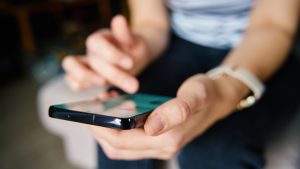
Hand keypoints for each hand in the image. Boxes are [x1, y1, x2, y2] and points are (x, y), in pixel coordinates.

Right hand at [62, 15, 151, 92]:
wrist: (134, 57)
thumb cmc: (132, 48)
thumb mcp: (134, 41)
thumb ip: (125, 34)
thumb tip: (119, 19)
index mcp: (99, 39)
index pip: (95, 43)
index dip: (111, 54)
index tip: (129, 64)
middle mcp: (89, 53)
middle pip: (89, 61)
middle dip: (112, 74)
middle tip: (133, 85)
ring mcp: (85, 67)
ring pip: (70, 72)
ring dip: (87, 80)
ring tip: (108, 87)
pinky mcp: (86, 80)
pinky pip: (75, 84)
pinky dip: (86, 90)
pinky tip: (106, 95)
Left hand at [88, 74, 246, 159]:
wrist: (218, 98)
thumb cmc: (205, 94)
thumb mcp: (195, 96)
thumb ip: (176, 111)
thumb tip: (152, 126)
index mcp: (168, 139)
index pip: (123, 141)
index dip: (102, 130)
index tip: (89, 113)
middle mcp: (162, 147)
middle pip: (119, 148)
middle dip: (100, 131)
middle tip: (90, 111)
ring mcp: (160, 145)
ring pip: (123, 147)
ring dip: (108, 131)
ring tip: (101, 109)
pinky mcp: (159, 139)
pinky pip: (131, 141)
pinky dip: (119, 130)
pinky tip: (117, 111)